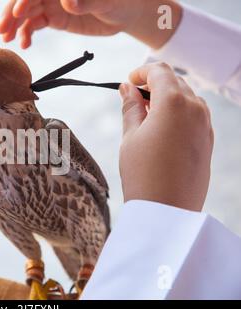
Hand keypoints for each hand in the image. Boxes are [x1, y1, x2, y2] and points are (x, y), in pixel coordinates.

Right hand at [0, 0, 181, 48]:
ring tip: (7, 39)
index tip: (18, 11)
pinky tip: (24, 44)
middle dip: (13, 12)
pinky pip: (35, 24)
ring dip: (15, 25)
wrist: (126, 13)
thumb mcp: (106, 0)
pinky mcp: (55, 18)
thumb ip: (87, 1)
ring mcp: (52, 4)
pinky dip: (27, 33)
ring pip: (27, 13)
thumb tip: (68, 1)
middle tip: (3, 28)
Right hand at [119, 63, 213, 211]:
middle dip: (152, 84)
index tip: (128, 82)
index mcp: (173, 102)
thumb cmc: (143, 173)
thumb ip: (130, 107)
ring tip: (145, 117)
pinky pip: (194, 114)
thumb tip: (127, 87)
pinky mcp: (208, 139)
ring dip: (166, 98)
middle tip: (132, 100)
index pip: (159, 71)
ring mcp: (205, 124)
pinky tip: (161, 130)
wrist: (167, 210)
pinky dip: (178, 113)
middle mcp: (195, 108)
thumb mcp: (130, 136)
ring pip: (186, 97)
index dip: (141, 72)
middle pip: (174, 81)